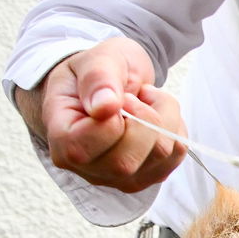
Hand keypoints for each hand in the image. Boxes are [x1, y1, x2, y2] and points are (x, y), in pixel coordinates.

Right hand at [17, 38, 184, 193]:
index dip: (113, 117)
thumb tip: (105, 107)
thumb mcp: (93, 60)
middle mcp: (88, 168)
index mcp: (61, 142)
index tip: (115, 97)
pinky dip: (175, 126)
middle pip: (126, 162)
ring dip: (164, 115)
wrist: (113, 82)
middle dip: (143, 116)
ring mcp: (119, 177)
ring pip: (160, 155)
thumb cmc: (98, 73)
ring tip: (144, 100)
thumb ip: (97, 79)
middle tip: (133, 96)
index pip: (86, 147)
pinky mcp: (149, 175)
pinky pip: (177, 154)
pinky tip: (155, 115)